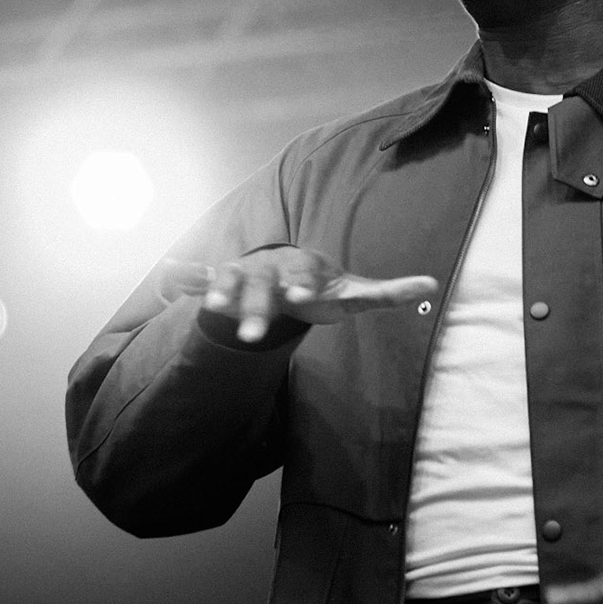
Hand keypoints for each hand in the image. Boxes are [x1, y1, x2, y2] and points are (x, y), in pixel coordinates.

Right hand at [160, 249, 436, 342]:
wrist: (293, 274)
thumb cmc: (325, 289)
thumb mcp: (356, 294)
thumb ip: (389, 292)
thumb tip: (432, 284)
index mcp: (304, 269)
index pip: (304, 277)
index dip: (304, 286)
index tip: (302, 298)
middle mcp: (272, 268)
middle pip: (264, 285)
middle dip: (257, 308)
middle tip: (253, 335)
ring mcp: (246, 272)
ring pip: (230, 278)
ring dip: (219, 290)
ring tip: (211, 307)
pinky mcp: (224, 280)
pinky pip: (203, 274)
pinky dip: (187, 274)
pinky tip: (170, 272)